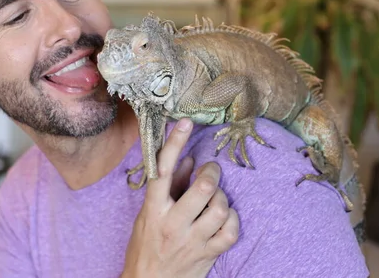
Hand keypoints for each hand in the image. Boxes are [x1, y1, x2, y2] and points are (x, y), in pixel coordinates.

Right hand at [122, 118, 238, 277]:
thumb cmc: (145, 246)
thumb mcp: (148, 215)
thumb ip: (168, 187)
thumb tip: (187, 159)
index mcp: (153, 210)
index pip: (162, 170)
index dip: (175, 143)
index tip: (186, 122)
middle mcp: (172, 223)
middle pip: (203, 188)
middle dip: (212, 173)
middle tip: (211, 170)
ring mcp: (192, 241)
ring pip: (221, 208)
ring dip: (223, 197)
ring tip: (216, 197)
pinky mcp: (207, 255)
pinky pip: (231, 232)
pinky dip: (233, 220)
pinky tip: (225, 217)